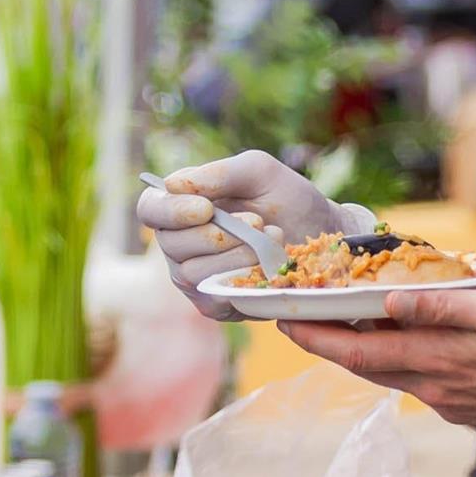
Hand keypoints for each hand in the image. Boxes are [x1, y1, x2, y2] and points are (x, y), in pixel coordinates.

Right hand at [138, 152, 365, 319]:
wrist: (324, 234)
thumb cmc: (287, 199)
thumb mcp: (260, 173)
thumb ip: (220, 173)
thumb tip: (174, 185)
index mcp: (181, 207)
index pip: (151, 209)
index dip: (172, 211)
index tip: (206, 208)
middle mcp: (179, 244)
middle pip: (172, 243)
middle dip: (218, 234)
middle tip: (259, 222)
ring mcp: (194, 277)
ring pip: (194, 272)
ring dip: (237, 256)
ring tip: (273, 239)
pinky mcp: (215, 303)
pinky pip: (214, 295)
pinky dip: (243, 279)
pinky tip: (269, 266)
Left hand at [279, 281, 475, 453]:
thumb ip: (447, 307)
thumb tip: (390, 304)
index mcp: (441, 360)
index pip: (360, 349)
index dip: (317, 335)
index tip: (283, 319)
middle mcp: (439, 389)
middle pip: (368, 367)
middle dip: (328, 345)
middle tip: (297, 323)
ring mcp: (456, 405)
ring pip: (394, 378)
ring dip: (364, 356)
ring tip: (345, 332)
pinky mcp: (475, 413)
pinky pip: (424, 387)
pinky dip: (401, 366)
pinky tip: (410, 353)